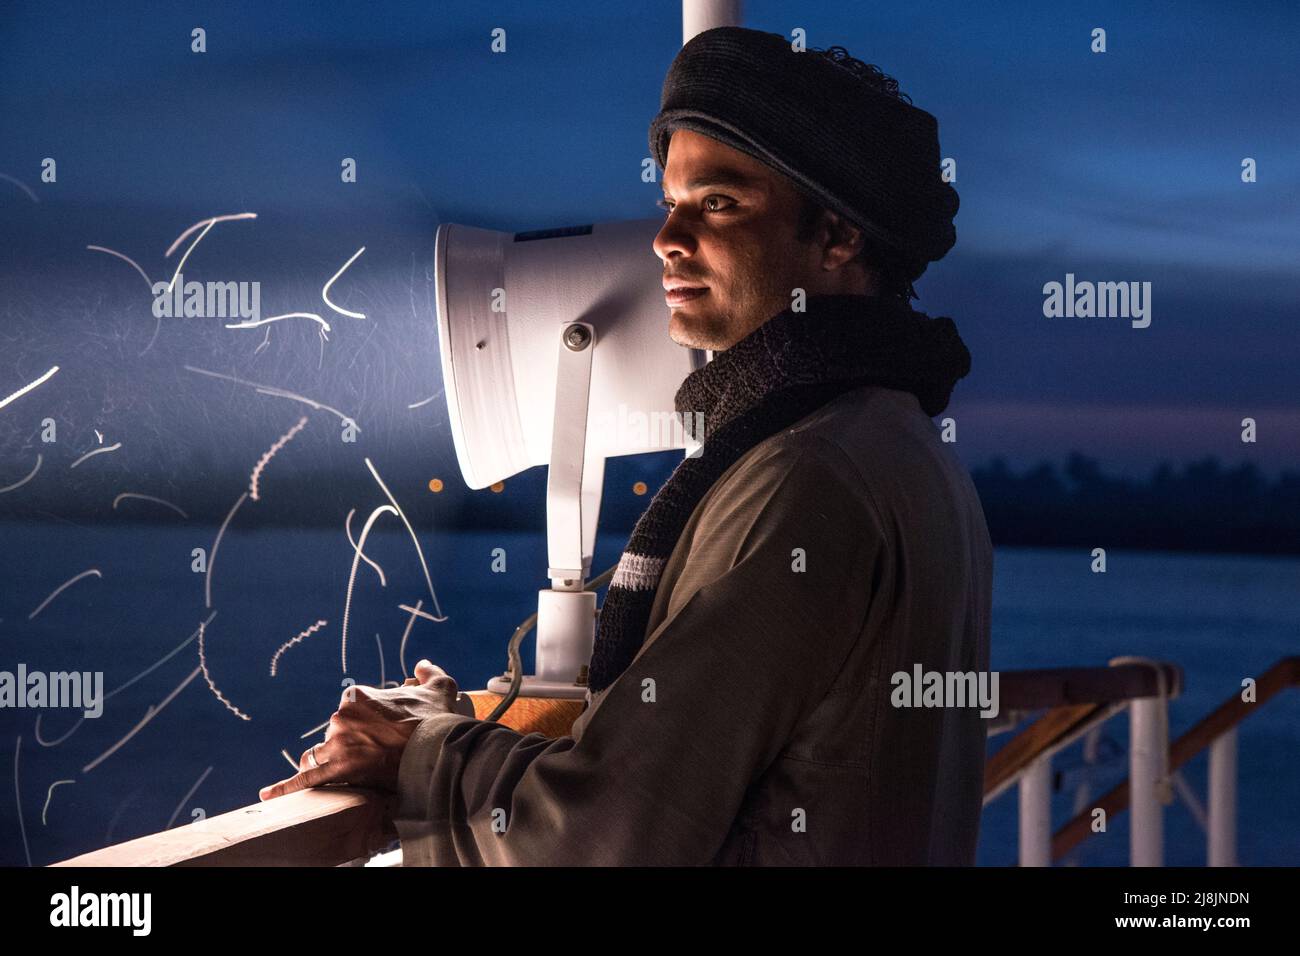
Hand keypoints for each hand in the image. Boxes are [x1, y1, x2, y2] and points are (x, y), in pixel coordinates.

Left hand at [258, 660, 461, 799]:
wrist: (436, 750)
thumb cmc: (436, 720)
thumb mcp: (438, 688)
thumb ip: (429, 672)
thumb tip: (423, 663)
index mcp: (357, 696)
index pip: (349, 711)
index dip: (365, 724)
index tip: (381, 733)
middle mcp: (341, 717)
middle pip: (334, 734)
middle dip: (348, 743)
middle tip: (373, 754)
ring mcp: (336, 744)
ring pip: (319, 755)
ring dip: (327, 761)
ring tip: (343, 771)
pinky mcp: (335, 770)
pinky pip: (305, 780)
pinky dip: (284, 787)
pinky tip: (267, 794)